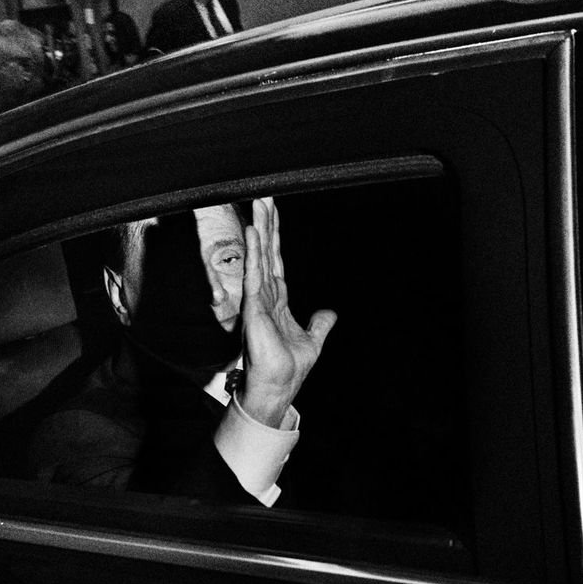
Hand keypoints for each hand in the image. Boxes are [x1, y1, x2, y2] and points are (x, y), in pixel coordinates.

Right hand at [238, 197, 337, 426]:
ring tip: (258, 204)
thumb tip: (329, 313)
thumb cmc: (289, 368)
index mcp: (277, 301)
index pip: (276, 261)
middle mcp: (265, 295)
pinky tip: (253, 232)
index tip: (272, 214)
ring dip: (259, 229)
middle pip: (266, 252)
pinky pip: (254, 273)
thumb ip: (320, 324)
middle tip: (264, 197)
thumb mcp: (313, 341)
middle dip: (266, 224)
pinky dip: (254, 252)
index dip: (275, 238)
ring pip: (259, 256)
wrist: (279, 387)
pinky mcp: (254, 307)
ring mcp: (258, 299)